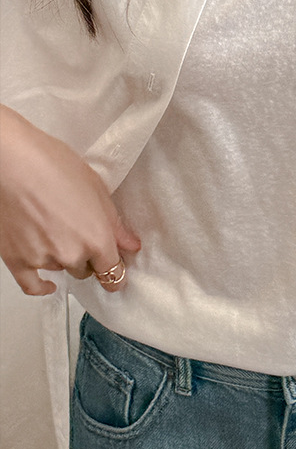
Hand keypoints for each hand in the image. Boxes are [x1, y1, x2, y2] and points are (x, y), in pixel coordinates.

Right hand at [0, 106, 139, 295]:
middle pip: (87, 270)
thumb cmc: (52, 165)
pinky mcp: (17, 260)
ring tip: (57, 230)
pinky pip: (32, 286)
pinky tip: (49, 285)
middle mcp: (72, 254)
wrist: (12, 161)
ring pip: (62, 270)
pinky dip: (42, 287)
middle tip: (81, 235)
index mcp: (97, 239)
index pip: (113, 271)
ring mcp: (43, 259)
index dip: (116, 272)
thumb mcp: (96, 189)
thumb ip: (115, 223)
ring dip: (63, 258)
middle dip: (88, 257)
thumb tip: (130, 244)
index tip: (117, 274)